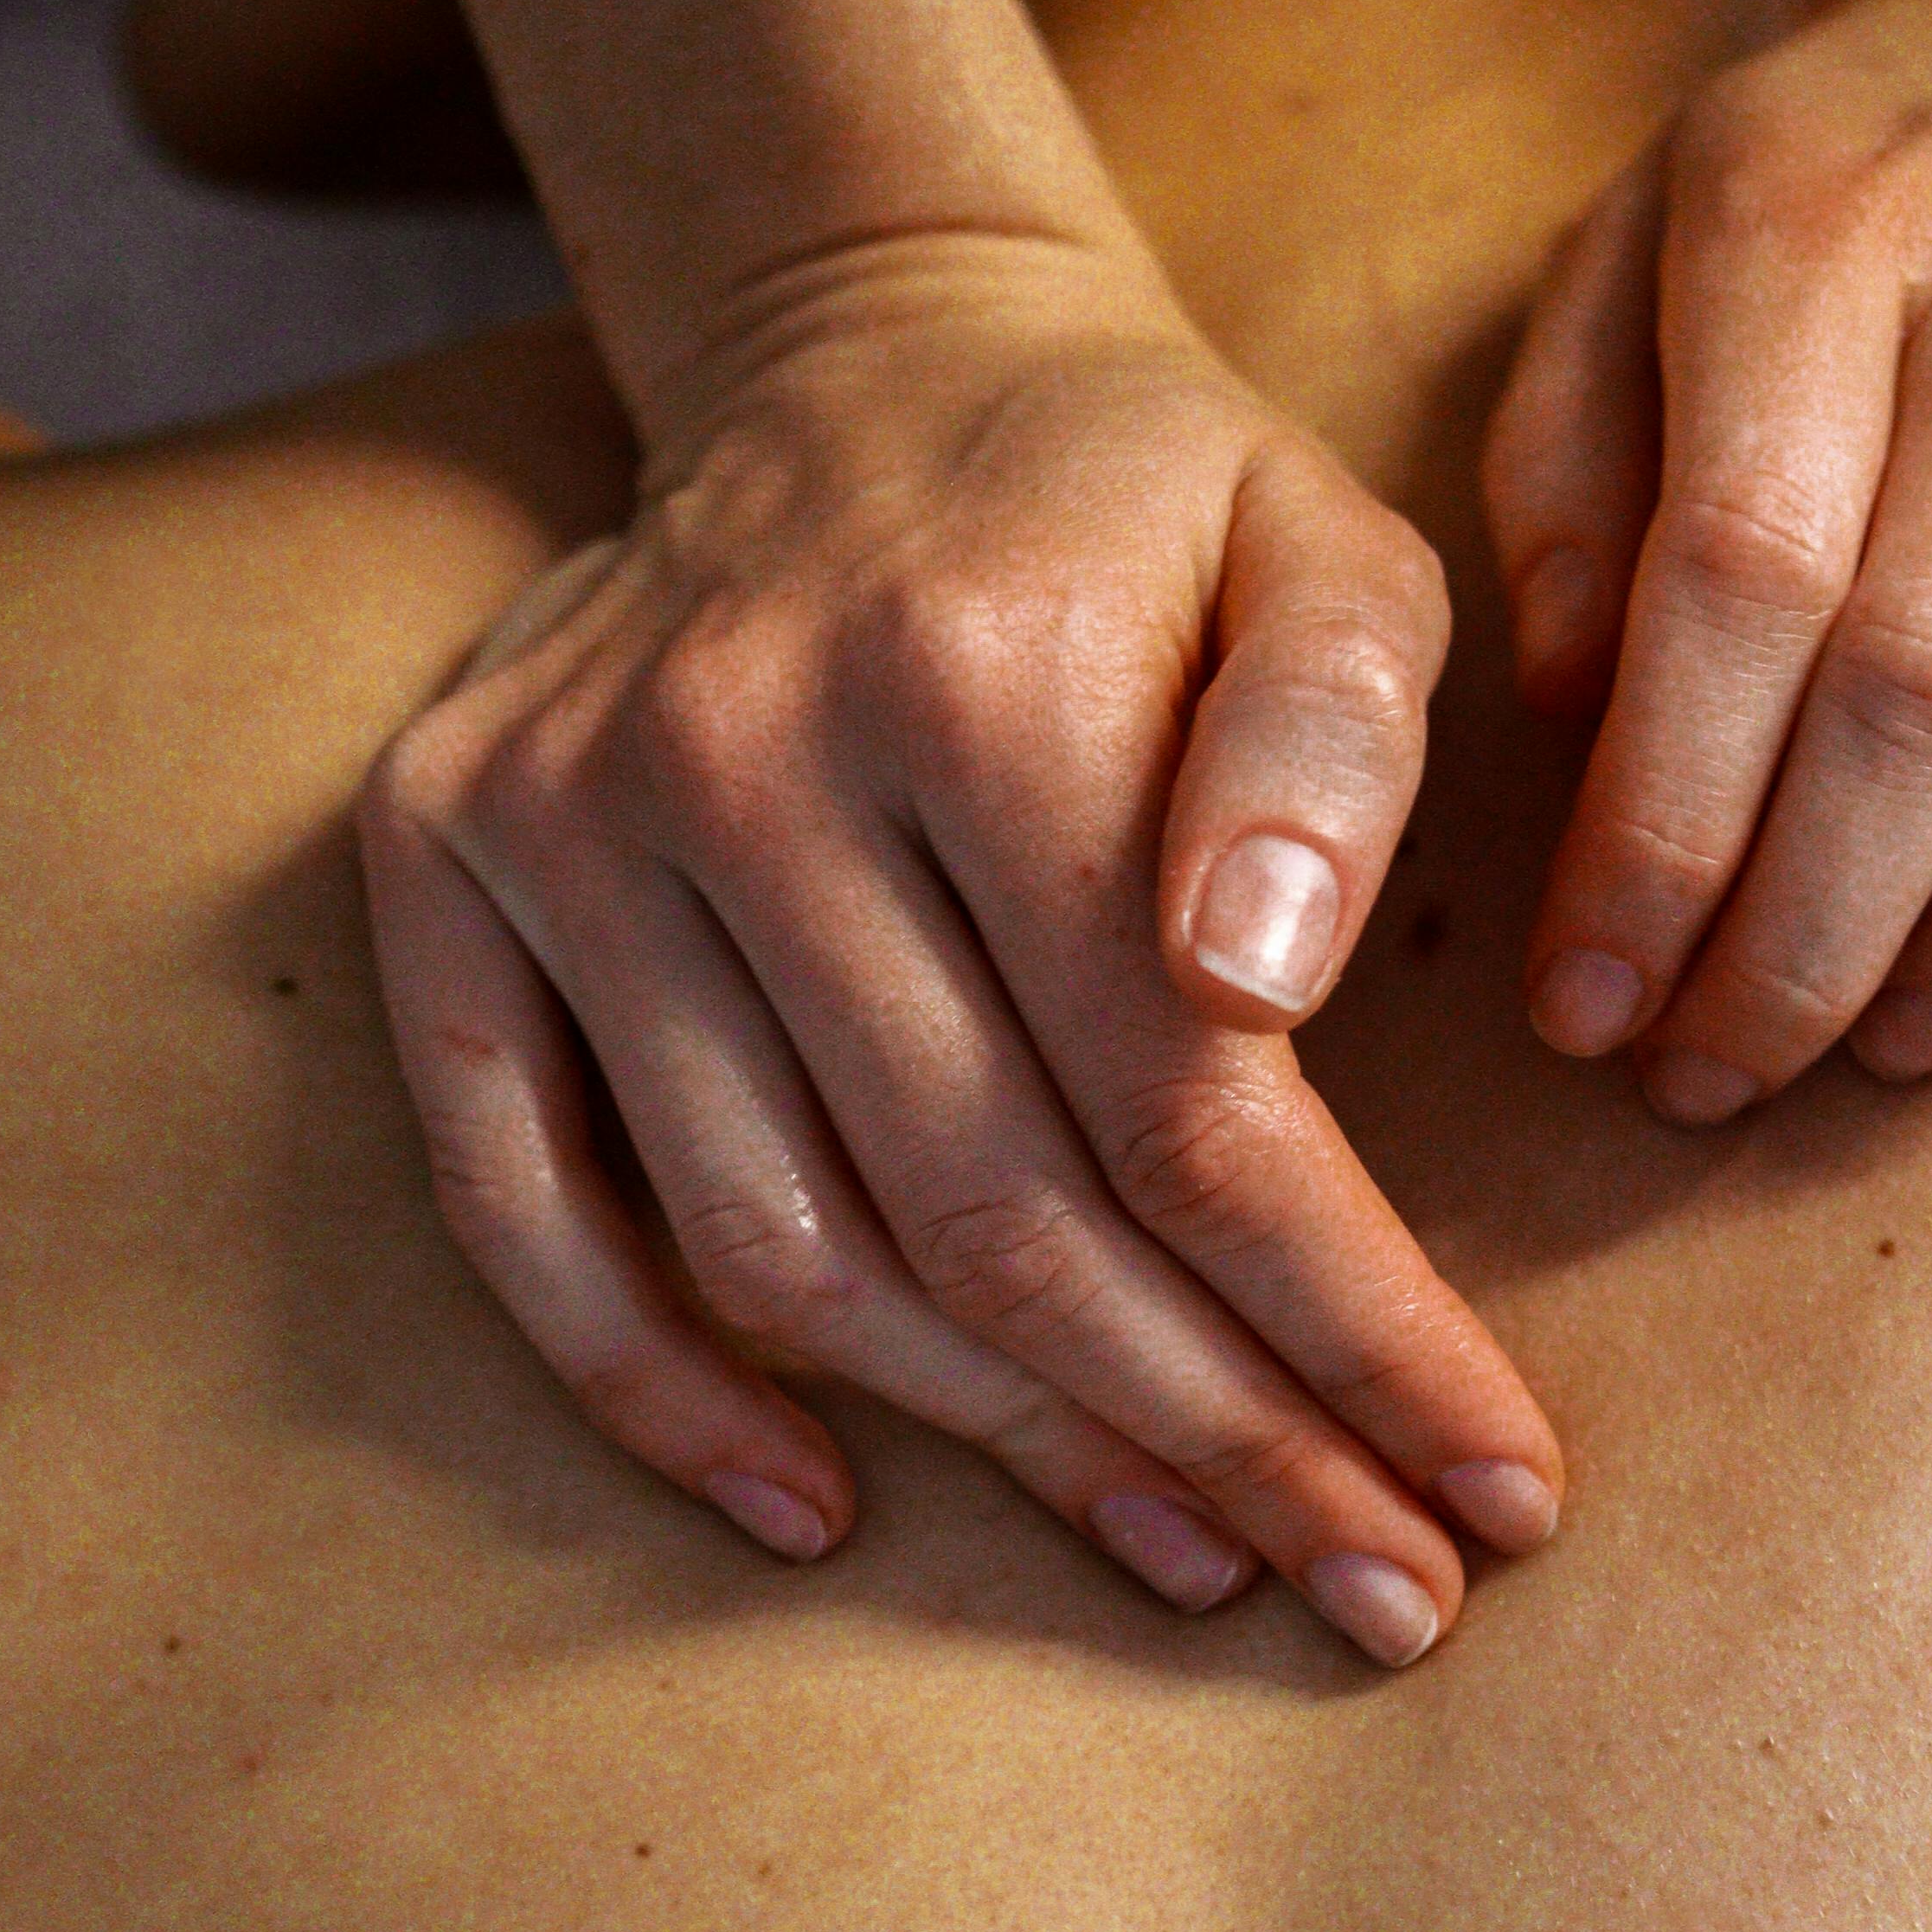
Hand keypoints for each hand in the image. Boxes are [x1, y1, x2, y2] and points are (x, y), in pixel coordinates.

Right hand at [360, 229, 1561, 1660]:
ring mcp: (560, 817)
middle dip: (1217, 1438)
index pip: (1188, 1111)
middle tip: (1378, 1587)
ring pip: (789, 1254)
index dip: (1352, 1334)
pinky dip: (653, 1391)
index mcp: (978, 674)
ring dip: (999, 1446)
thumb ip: (1338, 741)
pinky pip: (518, 1205)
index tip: (1494, 1492)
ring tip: (1186, 1549)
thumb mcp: (1326, 542)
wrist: (856, 344)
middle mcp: (737, 748)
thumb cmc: (1132, 505)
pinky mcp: (438, 865)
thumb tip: (1247, 987)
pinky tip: (814, 1510)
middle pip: (997, 1219)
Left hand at [1485, 0, 1931, 1118]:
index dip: (1656, 836)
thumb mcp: (1654, 225)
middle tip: (1718, 1078)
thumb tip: (1560, 719)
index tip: (1591, 1004)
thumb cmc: (1886, 152)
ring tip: (1904, 1043)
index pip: (1732, 586)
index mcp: (1822, 229)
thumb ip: (1572, 458)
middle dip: (1804, 935)